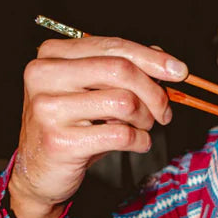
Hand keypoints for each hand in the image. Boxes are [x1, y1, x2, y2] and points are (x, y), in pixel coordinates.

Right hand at [8, 36, 188, 217]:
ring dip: (146, 119)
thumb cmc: (73, 128)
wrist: (38, 171)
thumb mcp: (93, 93)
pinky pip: (121, 135)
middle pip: (121, 70)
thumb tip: (163, 62)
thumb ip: (123, 71)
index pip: (113, 47)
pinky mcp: (59, 141)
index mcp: (52, 55)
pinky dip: (140, 140)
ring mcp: (47, 108)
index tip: (179, 71)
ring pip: (124, 102)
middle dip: (154, 92)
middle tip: (165, 111)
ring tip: (142, 128)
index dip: (152, 58)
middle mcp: (44, 76)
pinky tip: (136, 143)